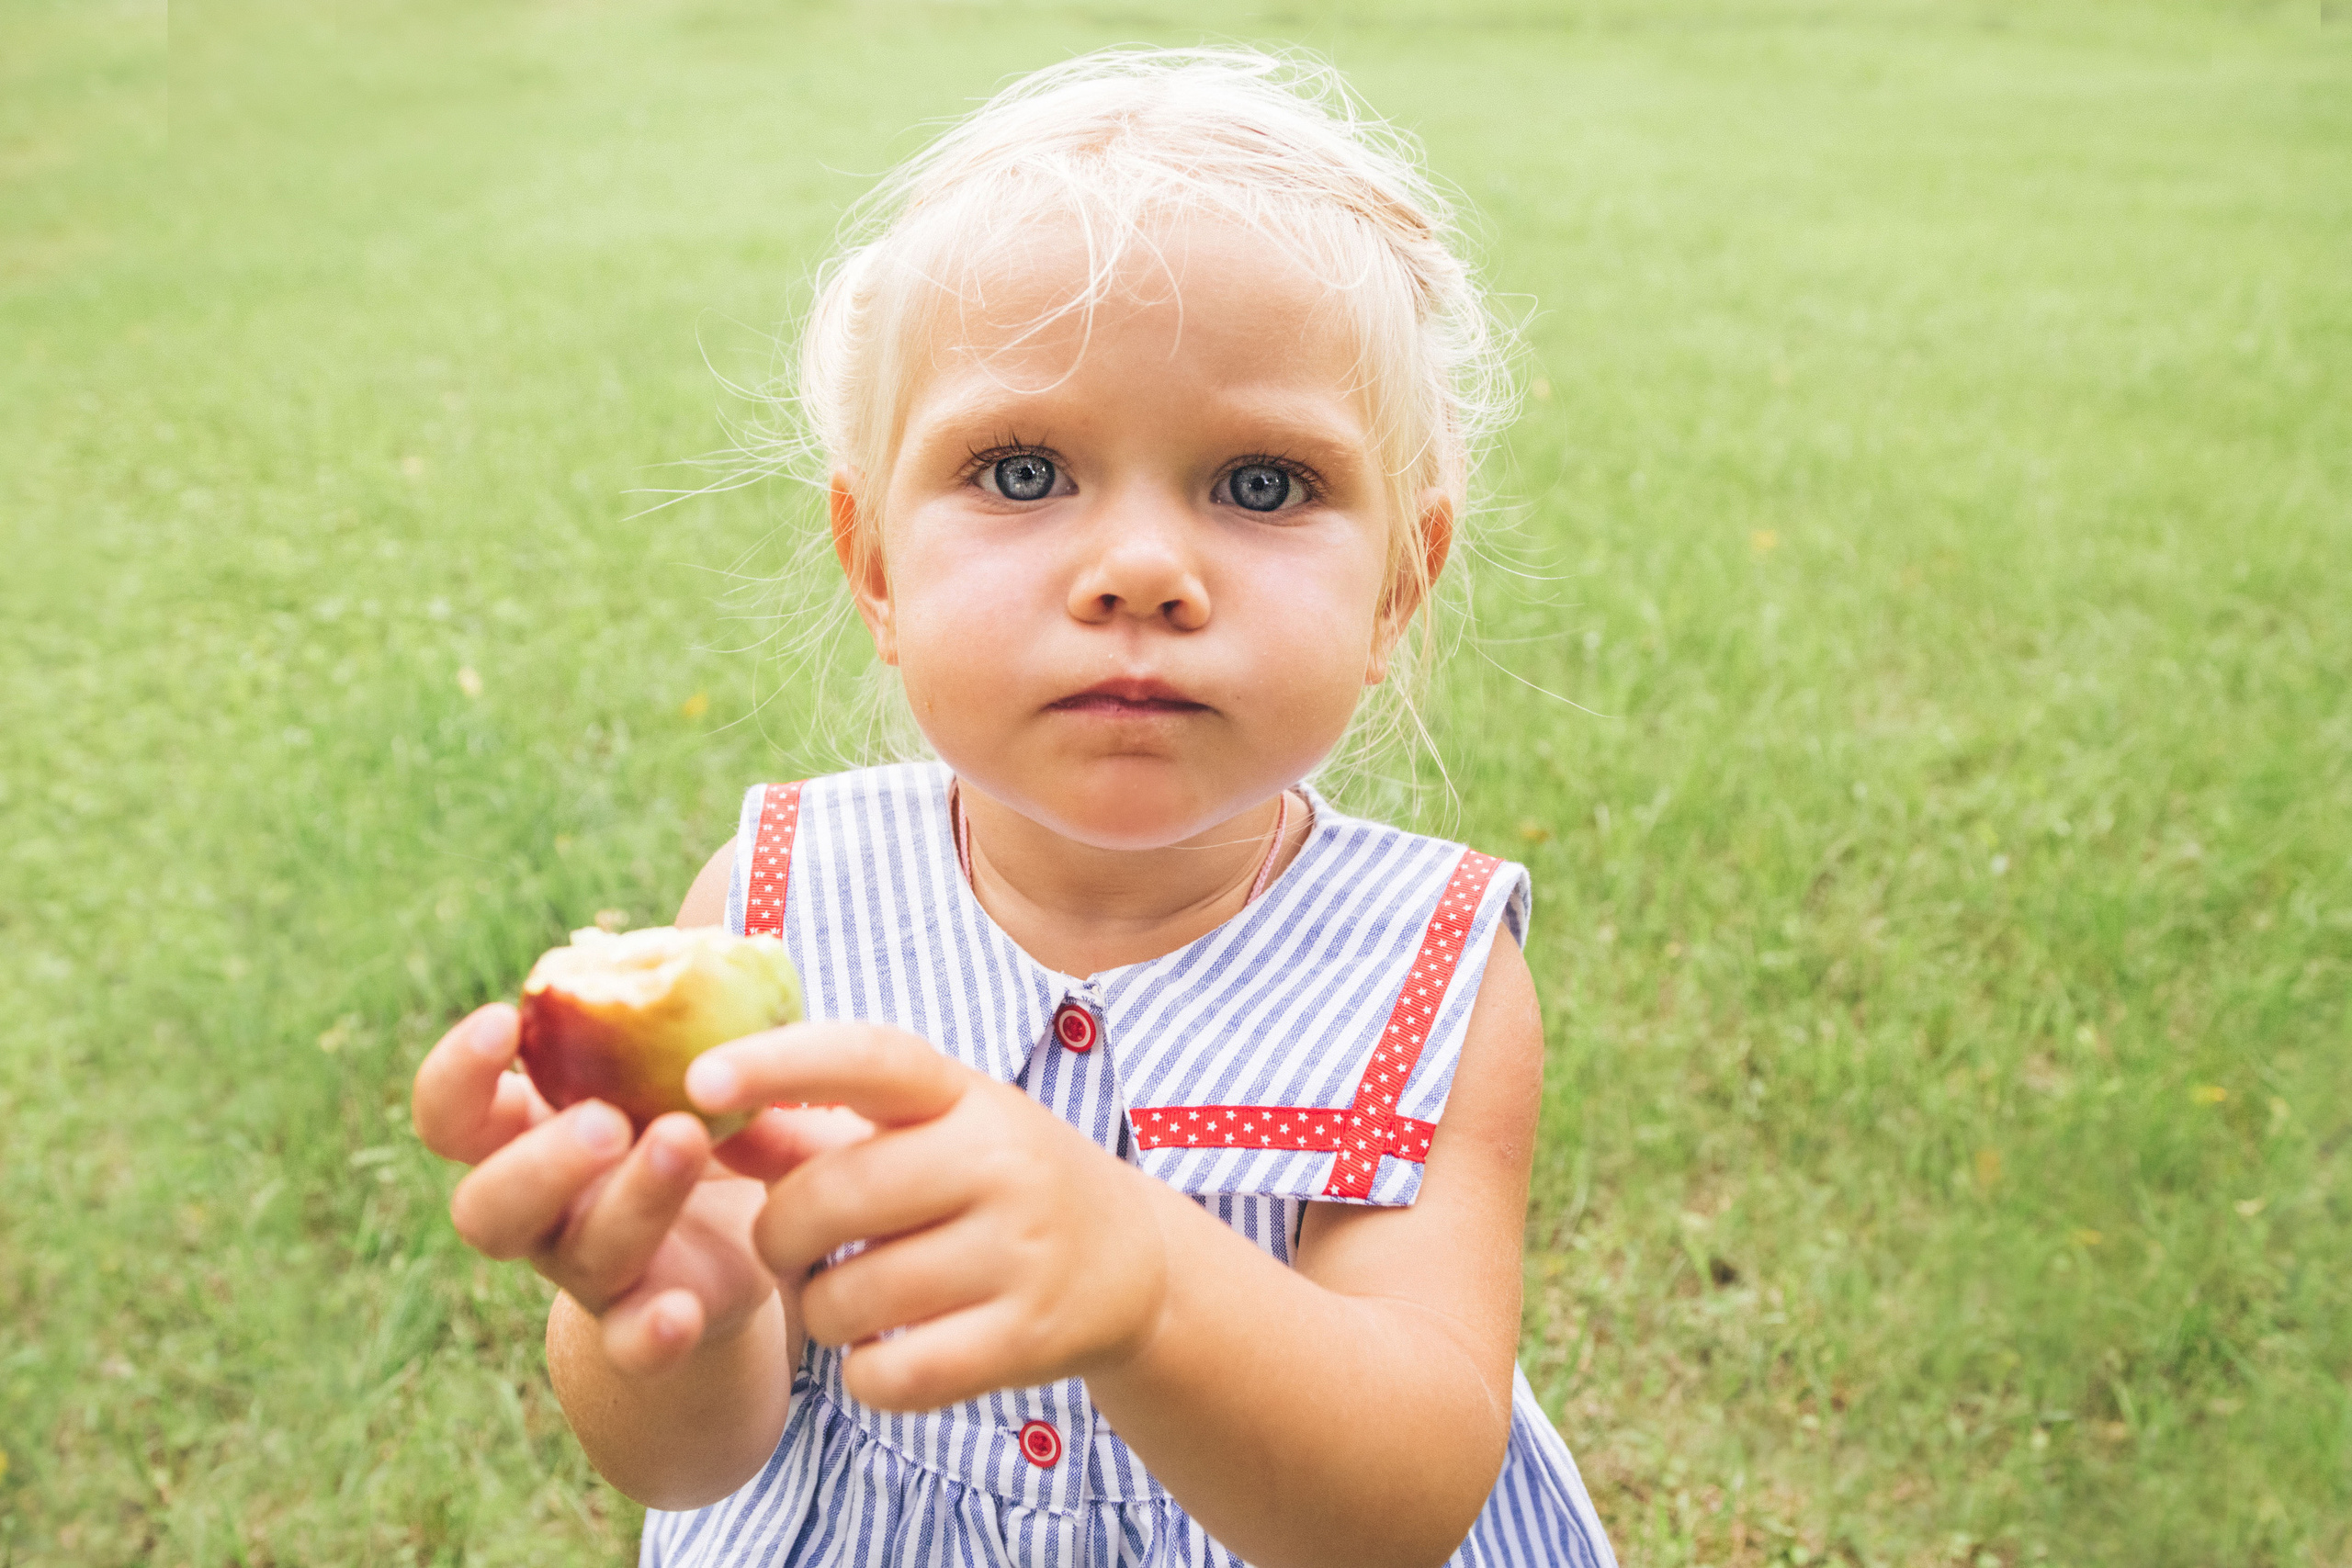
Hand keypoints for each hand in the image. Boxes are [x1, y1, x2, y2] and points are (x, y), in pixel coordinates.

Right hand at [410, 1002, 870, 1375]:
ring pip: (578, 1255)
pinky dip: (650, 1335)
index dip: (458, 1072)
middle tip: (605, 1119)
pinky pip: (632, 1345)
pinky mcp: (650, 1322)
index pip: (449, 1114)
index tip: (505, 1018)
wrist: (742, 1232)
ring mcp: (588, 1271)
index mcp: (522, 1134)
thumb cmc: (691, 1114)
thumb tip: (720, 926)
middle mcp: (537, 1212)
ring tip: (688, 1140)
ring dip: (632, 1200)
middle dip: (538, 1161)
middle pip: (485, 1207)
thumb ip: (675, 1008)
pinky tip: (683, 1309)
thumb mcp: (680, 1057)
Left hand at [685, 1022, 1173, 1411]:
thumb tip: (705, 1121)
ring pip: (849, 1300)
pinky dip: (866, 1375)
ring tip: (855, 1299)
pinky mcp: (1028, 1337)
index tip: (701, 1078)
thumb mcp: (926, 1132)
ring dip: (823, 1312)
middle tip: (792, 1247)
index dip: (781, 1064)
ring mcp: (1021, 1249)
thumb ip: (814, 1128)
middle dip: (781, 1236)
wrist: (1128, 1260)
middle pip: (830, 1200)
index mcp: (964, 1093)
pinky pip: (891, 1375)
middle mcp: (1001, 1159)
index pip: (868, 1058)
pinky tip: (891, 1350)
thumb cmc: (992, 1181)